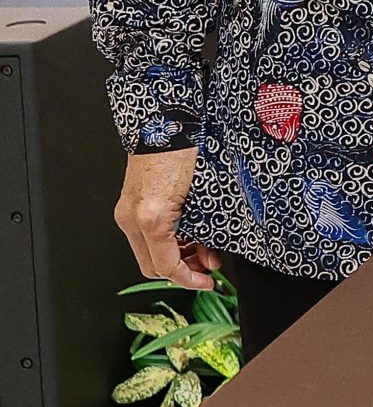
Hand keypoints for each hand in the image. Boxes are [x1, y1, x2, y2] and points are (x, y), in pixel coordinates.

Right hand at [116, 149, 220, 290]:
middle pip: (153, 265)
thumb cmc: (185, 150)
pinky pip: (146, 236)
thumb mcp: (202, 195)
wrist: (164, 123)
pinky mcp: (130, 206)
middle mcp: (133, 218)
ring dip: (176, 257)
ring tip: (203, 251)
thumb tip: (210, 256)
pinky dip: (166, 242)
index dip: (188, 280)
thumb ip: (204, 229)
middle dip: (182, 271)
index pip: (166, 266)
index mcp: (152, 218)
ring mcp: (128, 213)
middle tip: (208, 268)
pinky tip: (188, 237)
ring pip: (149, 252)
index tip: (207, 283)